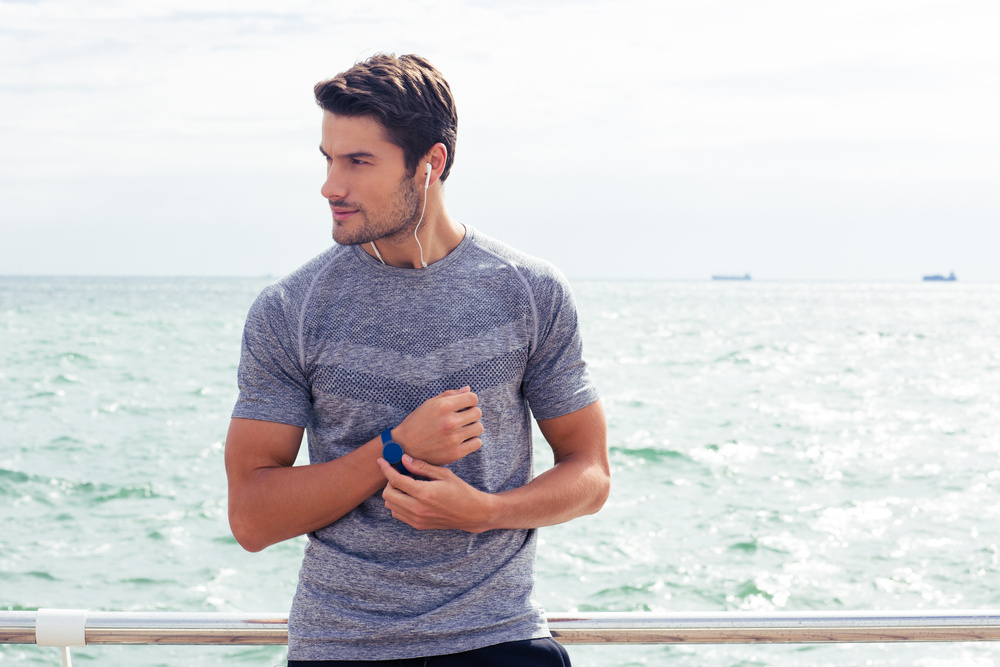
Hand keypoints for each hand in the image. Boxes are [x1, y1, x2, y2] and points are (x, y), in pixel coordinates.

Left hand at [377, 455, 495, 532]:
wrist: (472, 513)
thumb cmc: (460, 490)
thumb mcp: (444, 474)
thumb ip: (422, 467)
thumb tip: (404, 458)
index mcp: (424, 493)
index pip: (396, 480)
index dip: (386, 469)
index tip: (381, 461)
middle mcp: (418, 508)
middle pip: (388, 495)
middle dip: (390, 482)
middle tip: (400, 474)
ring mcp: (417, 519)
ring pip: (390, 505)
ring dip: (393, 493)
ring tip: (406, 485)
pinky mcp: (418, 525)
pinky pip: (398, 514)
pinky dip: (398, 503)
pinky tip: (410, 496)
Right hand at [392, 386, 482, 465]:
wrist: (404, 447)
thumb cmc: (417, 422)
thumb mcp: (429, 404)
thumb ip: (450, 395)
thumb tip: (468, 389)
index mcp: (443, 406)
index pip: (472, 398)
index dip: (470, 401)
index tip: (464, 406)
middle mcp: (450, 421)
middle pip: (477, 413)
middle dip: (471, 413)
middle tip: (463, 418)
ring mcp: (453, 438)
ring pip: (479, 428)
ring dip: (473, 427)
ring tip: (463, 429)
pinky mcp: (455, 453)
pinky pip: (477, 443)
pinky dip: (472, 441)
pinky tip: (463, 439)